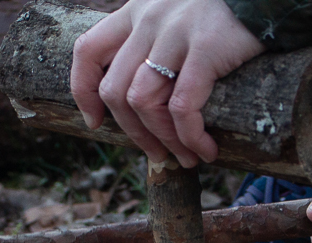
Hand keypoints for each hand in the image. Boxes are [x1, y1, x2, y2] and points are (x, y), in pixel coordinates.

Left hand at [71, 0, 263, 167]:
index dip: (83, 91)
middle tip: (157, 155)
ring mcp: (175, 32)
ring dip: (163, 141)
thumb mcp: (178, 16)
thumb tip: (146, 101)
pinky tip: (205, 150)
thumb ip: (157, 42)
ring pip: (144, 102)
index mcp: (136, 10)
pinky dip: (189, 137)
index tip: (95, 120)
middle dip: (133, 133)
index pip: (88, 51)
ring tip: (185, 158)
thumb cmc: (228, 13)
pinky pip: (182, 107)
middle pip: (115, 89)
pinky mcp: (206, 47)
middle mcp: (149, 18)